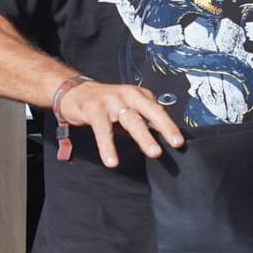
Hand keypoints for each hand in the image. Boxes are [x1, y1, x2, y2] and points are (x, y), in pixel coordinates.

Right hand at [57, 81, 184, 166]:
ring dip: (144, 137)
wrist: (73, 91)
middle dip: (165, 127)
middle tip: (175, 143)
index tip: (179, 142)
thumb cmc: (105, 104)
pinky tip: (112, 161)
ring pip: (131, 120)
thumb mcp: (127, 108)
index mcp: (139, 95)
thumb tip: (162, 139)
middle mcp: (127, 95)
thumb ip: (143, 121)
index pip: (158, 111)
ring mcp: (111, 101)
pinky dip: (108, 147)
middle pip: (150, 112)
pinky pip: (103, 131)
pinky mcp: (94, 109)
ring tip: (154, 153)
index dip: (170, 126)